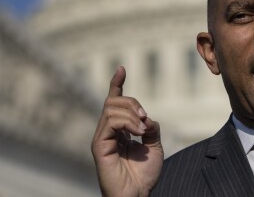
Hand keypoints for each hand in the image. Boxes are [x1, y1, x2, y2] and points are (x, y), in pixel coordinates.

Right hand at [91, 66, 163, 196]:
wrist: (136, 196)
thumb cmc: (143, 177)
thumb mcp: (154, 148)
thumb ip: (151, 129)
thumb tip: (148, 117)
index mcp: (118, 130)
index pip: (114, 101)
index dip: (117, 84)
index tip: (122, 69)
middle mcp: (107, 131)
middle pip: (113, 101)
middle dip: (132, 102)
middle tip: (146, 118)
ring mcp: (101, 137)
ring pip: (111, 108)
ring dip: (132, 114)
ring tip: (143, 130)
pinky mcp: (99, 145)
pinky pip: (110, 121)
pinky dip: (128, 122)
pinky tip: (138, 132)